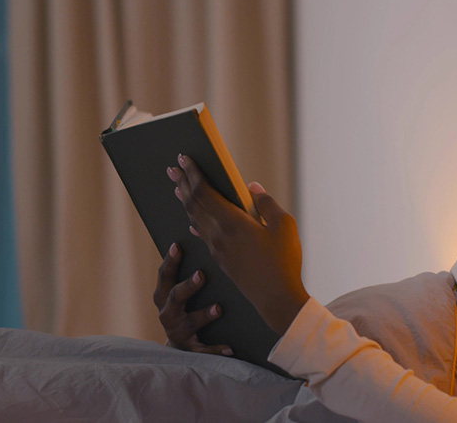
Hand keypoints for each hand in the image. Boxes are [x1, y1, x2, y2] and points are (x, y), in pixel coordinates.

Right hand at [153, 242, 233, 355]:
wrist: (180, 349)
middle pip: (174, 297)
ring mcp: (178, 332)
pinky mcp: (190, 350)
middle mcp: (167, 314)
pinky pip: (203, 351)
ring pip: (190, 323)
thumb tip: (197, 229)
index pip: (164, 276)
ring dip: (203, 315)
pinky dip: (216, 349)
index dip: (170, 261)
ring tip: (218, 308)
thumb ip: (188, 268)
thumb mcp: (181, 292)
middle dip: (187, 286)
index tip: (177, 246)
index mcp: (164, 296)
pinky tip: (230, 347)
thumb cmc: (186, 309)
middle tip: (201, 274)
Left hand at [168, 154, 309, 334]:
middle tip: (172, 167)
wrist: (276, 298)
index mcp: (232, 221)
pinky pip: (201, 234)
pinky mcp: (220, 259)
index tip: (184, 157)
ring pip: (194, 218)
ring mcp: (217, 247)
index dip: (192, 172)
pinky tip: (192, 220)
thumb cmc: (283, 261)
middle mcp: (218, 233)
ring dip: (185, 200)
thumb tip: (252, 187)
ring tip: (178, 187)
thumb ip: (266, 203)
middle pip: (193, 202)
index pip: (203, 191)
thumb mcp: (284, 225)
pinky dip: (194, 220)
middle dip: (182, 182)